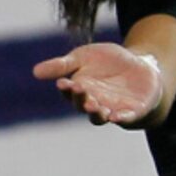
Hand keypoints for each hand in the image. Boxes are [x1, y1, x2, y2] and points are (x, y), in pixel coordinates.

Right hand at [34, 41, 166, 126]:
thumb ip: (62, 65)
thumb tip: (35, 72)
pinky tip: (116, 117)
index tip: (63, 82)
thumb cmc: (107, 62)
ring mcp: (112, 108)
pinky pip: (125, 118)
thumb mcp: (83, 58)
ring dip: (95, 113)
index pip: (68, 92)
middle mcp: (93, 102)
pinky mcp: (132, 111)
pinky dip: (121, 118)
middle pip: (82, 106)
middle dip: (80, 99)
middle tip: (80, 89)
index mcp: (79, 89)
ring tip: (93, 106)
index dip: (66, 89)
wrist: (139, 65)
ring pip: (100, 116)